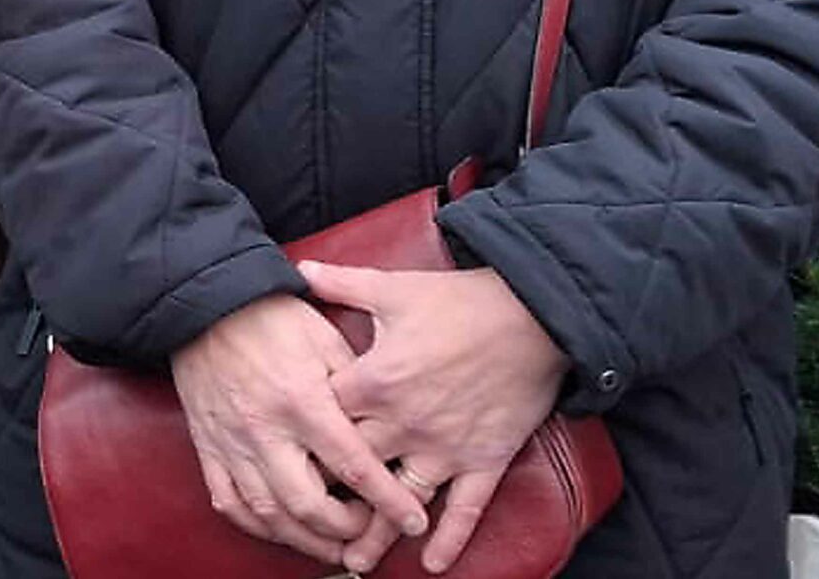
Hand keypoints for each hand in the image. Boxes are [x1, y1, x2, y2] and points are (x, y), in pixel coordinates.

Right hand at [169, 293, 428, 563]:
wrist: (204, 303)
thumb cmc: (270, 315)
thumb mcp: (325, 338)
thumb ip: (354, 385)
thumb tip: (384, 424)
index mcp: (301, 401)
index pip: (353, 466)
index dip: (389, 501)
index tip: (414, 521)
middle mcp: (265, 430)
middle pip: (308, 505)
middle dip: (345, 529)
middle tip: (366, 531)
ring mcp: (232, 443)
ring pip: (268, 515)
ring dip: (305, 541)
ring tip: (332, 547)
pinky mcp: (208, 446)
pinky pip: (229, 502)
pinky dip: (257, 525)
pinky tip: (280, 528)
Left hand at [302, 261, 568, 574]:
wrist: (534, 316)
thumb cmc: (459, 301)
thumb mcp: (392, 288)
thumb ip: (340, 283)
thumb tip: (297, 269)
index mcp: (375, 381)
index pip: (326, 418)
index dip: (304, 437)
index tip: (284, 456)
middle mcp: (404, 421)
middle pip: (356, 468)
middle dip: (331, 496)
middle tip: (307, 522)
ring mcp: (445, 446)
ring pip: (403, 499)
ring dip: (380, 533)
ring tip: (355, 563)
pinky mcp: (483, 459)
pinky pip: (465, 508)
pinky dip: (450, 538)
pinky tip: (435, 565)